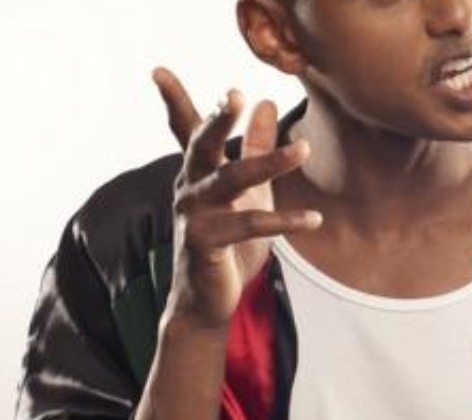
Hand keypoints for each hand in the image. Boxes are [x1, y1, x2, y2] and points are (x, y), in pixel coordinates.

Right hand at [153, 67, 320, 330]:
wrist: (208, 298)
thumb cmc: (227, 240)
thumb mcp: (248, 190)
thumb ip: (255, 148)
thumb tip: (264, 103)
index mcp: (198, 172)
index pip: (185, 130)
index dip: (173, 100)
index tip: (158, 70)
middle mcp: (189, 187)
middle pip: (201, 146)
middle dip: (218, 120)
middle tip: (235, 95)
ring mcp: (194, 215)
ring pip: (231, 181)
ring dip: (269, 164)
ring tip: (302, 150)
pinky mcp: (206, 242)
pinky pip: (249, 225)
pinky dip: (284, 222)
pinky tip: (314, 220)